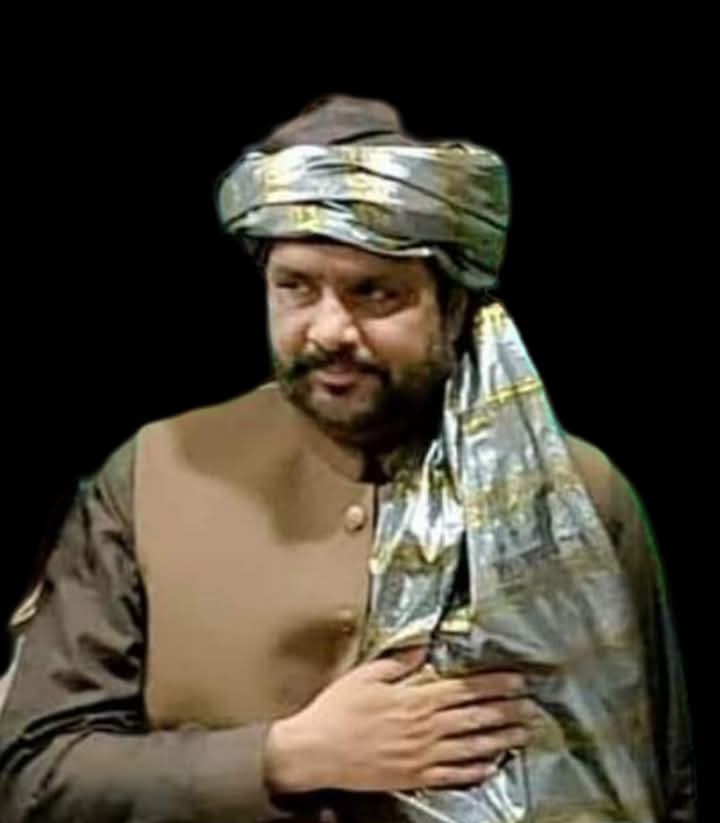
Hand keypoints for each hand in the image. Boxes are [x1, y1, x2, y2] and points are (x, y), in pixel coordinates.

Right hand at [263, 646, 538, 793]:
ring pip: (471, 747)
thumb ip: (398, 663)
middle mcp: (424, 727)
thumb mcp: (365, 675)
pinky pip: (452, 775)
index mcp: (414, 699)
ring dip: (501, 739)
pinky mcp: (414, 777)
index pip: (464, 689)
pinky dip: (475, 771)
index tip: (517, 680)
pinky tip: (492, 766)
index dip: (494, 684)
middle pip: (475, 718)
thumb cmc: (337, 710)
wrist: (316, 752)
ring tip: (523, 734)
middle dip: (507, 711)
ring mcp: (421, 755)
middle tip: (532, 707)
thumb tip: (424, 650)